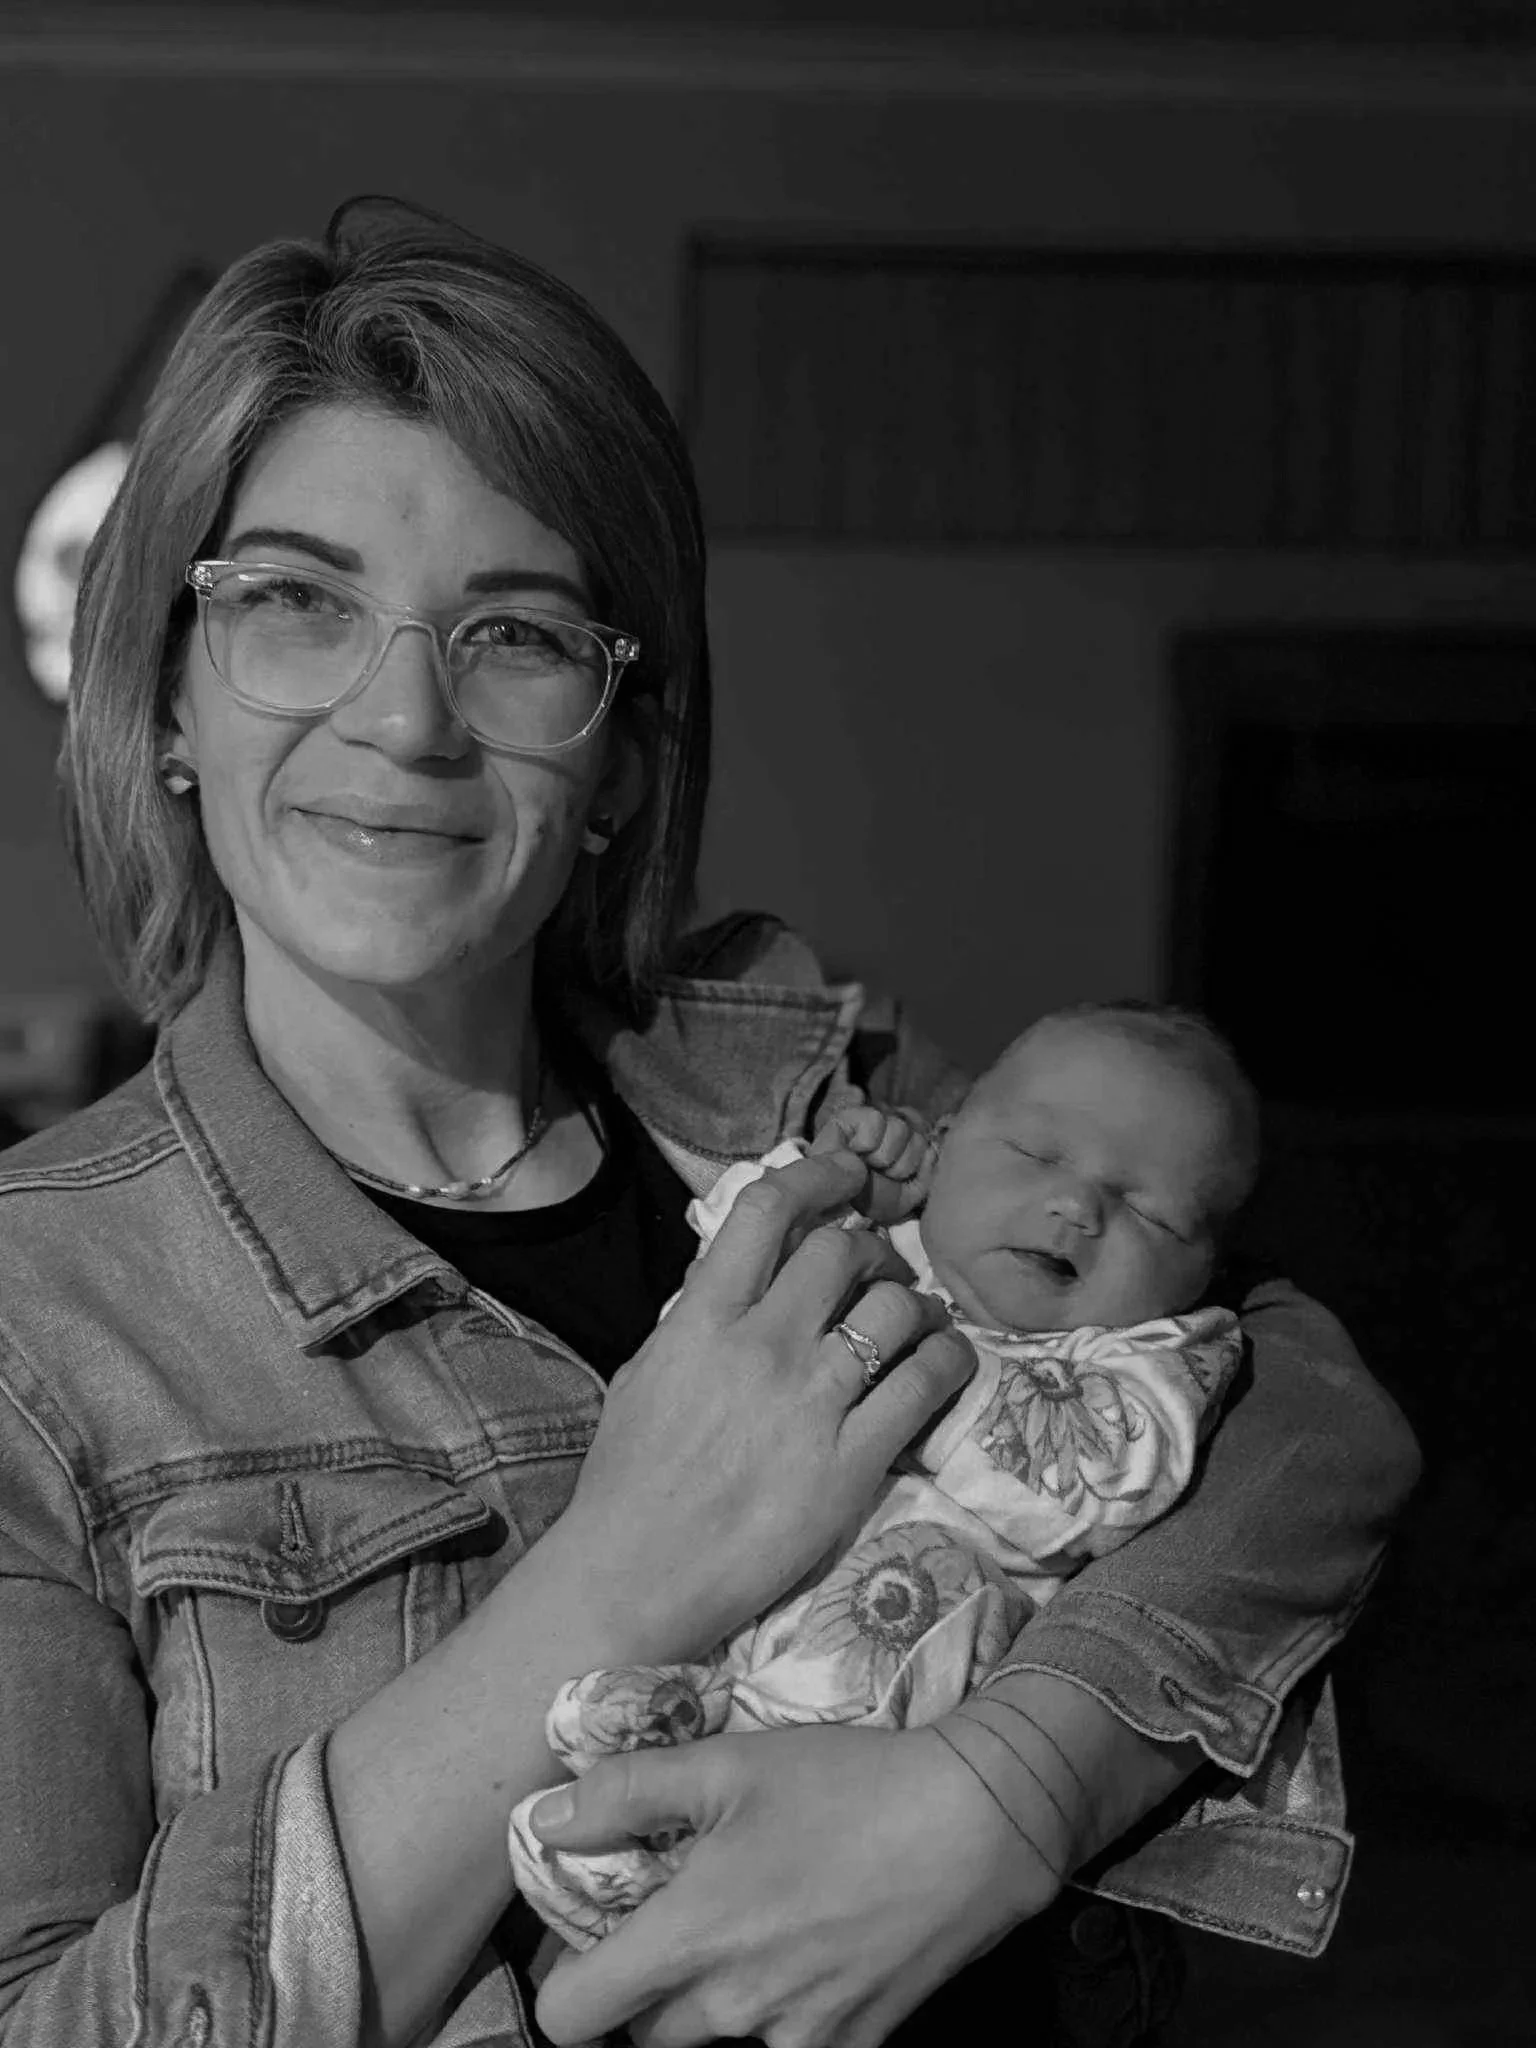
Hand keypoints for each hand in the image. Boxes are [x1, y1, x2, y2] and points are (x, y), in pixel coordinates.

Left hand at [529, 1724, 1061, 2047]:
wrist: (976, 1823)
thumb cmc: (844, 1784)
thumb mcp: (730, 1763)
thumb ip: (628, 1793)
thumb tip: (545, 1820)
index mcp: (689, 1939)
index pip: (571, 2017)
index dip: (566, 1980)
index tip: (592, 1938)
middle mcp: (733, 2008)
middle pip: (644, 2035)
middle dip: (646, 1987)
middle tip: (679, 1919)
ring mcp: (797, 2037)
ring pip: (717, 2042)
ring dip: (715, 2002)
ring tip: (751, 1927)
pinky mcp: (854, 2046)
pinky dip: (782, 2015)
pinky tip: (807, 1952)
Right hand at [552, 1149, 975, 1662]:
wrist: (636, 1573)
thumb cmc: (630, 1477)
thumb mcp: (646, 1369)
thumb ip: (698, 1315)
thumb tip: (744, 1272)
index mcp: (703, 1318)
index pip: (770, 1210)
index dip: (821, 1174)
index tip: (847, 1173)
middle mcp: (763, 1345)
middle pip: (845, 1249)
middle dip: (871, 1252)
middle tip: (877, 1275)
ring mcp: (813, 1401)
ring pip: (896, 1307)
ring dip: (916, 1302)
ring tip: (916, 1319)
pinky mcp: (854, 1459)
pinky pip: (926, 1380)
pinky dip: (946, 1356)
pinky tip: (944, 1358)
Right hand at [810, 1106, 937, 1224]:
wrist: (841, 1205)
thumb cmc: (873, 1198)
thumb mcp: (909, 1194)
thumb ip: (928, 1174)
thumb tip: (931, 1149)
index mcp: (906, 1142)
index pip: (929, 1136)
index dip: (916, 1160)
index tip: (897, 1176)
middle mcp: (890, 1127)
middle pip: (918, 1136)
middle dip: (902, 1162)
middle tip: (881, 1172)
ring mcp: (871, 1120)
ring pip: (900, 1128)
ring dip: (885, 1155)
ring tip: (868, 1164)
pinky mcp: (850, 1115)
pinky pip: (876, 1120)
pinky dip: (868, 1141)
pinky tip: (855, 1151)